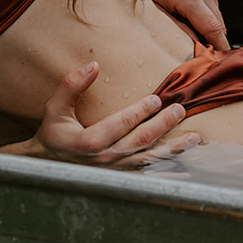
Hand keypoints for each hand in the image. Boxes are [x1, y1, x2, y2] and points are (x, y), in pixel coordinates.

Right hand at [26, 62, 201, 168]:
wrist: (47, 164)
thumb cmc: (53, 133)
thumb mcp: (55, 108)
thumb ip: (72, 85)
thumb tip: (94, 65)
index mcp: (90, 141)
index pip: (121, 123)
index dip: (141, 111)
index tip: (157, 98)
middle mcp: (105, 159)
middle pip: (140, 142)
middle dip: (163, 125)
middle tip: (180, 110)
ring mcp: (114, 171)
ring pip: (149, 160)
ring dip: (173, 149)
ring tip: (194, 138)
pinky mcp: (120, 177)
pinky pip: (147, 176)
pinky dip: (167, 174)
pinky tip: (185, 171)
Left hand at [135, 0, 227, 50]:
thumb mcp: (154, 10)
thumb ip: (176, 29)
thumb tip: (193, 48)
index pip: (214, 30)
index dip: (218, 49)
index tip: (217, 63)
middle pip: (220, 26)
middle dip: (214, 42)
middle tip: (202, 58)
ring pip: (218, 18)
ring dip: (210, 30)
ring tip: (192, 38)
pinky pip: (213, 8)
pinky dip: (207, 18)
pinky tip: (190, 21)